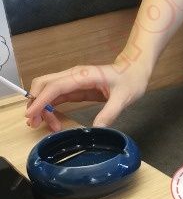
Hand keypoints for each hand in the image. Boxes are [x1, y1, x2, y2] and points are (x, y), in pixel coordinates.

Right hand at [24, 56, 151, 130]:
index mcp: (83, 76)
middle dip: (35, 103)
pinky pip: (56, 96)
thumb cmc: (131, 80)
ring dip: (41, 106)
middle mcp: (74, 75)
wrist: (135, 69)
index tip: (31, 114)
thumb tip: (97, 129)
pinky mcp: (75, 88)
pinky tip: (51, 119)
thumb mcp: (124, 98)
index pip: (55, 87)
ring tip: (42, 125)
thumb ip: (110, 113)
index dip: (41, 100)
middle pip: (44, 85)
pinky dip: (50, 107)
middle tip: (35, 123)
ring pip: (48, 91)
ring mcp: (73, 81)